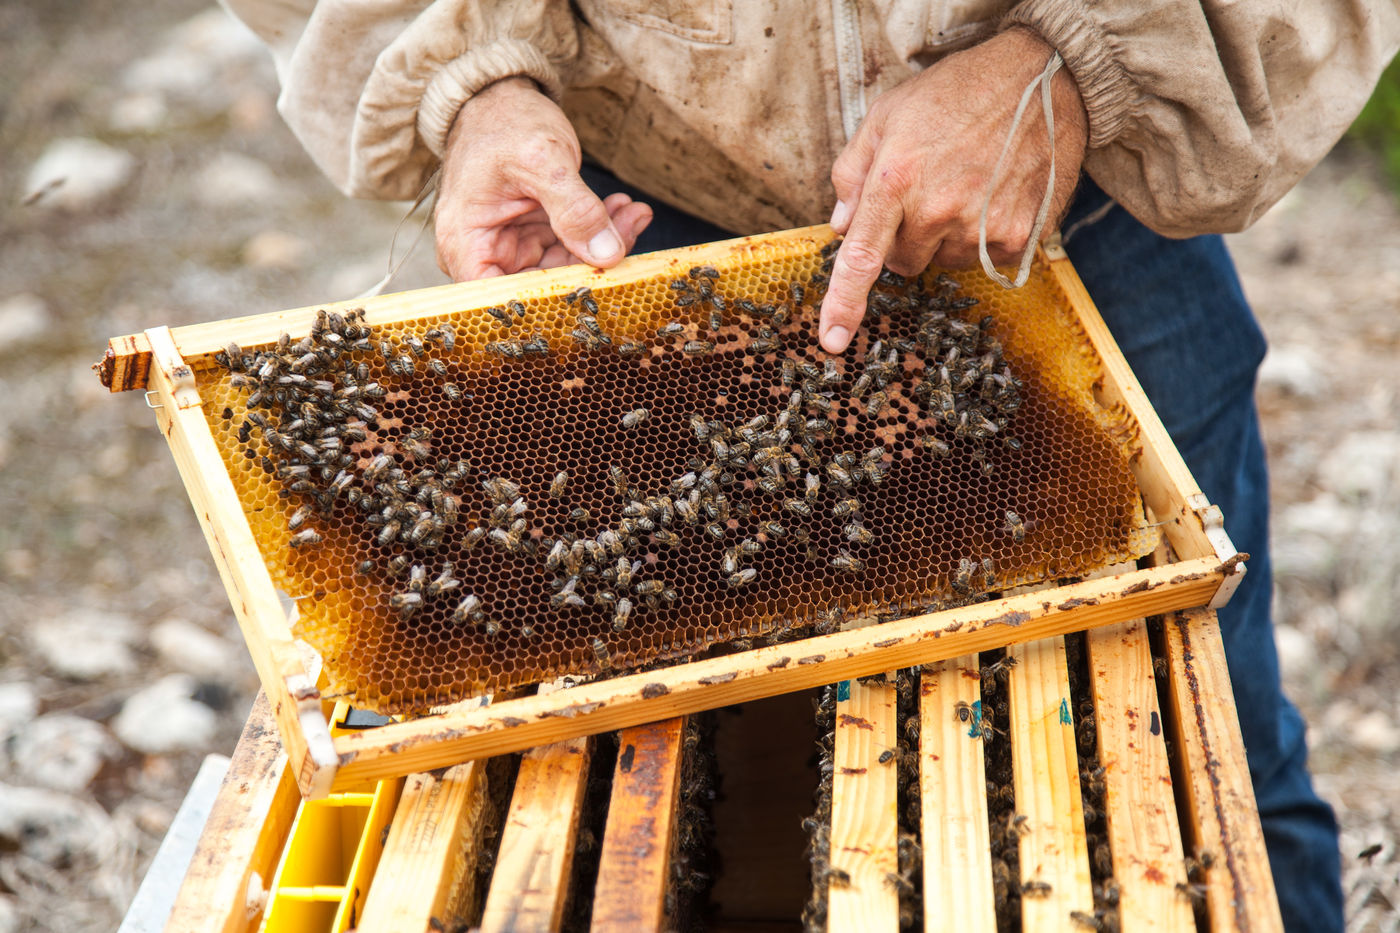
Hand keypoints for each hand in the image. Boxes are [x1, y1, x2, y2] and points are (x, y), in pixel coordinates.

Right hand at [435, 77, 653, 279]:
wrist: (500, 96)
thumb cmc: (504, 121)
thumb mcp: (541, 159)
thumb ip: (574, 209)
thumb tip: (606, 254)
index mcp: (466, 245)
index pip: (503, 300)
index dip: (550, 303)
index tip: (596, 286)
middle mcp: (486, 255)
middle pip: (543, 286)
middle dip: (591, 264)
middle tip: (629, 229)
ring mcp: (513, 247)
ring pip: (566, 268)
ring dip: (603, 244)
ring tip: (632, 212)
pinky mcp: (536, 237)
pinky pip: (573, 247)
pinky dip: (600, 231)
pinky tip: (622, 209)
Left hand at [819, 27, 1086, 352]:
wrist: (1042, 78)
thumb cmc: (957, 92)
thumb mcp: (887, 114)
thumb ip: (853, 171)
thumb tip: (841, 225)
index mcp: (896, 180)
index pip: (861, 258)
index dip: (843, 305)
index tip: (831, 340)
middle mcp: (937, 210)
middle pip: (902, 263)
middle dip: (904, 237)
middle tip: (926, 191)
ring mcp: (981, 228)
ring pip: (943, 262)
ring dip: (945, 236)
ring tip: (965, 184)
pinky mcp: (1019, 237)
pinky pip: (983, 259)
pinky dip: (983, 237)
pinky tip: (993, 195)